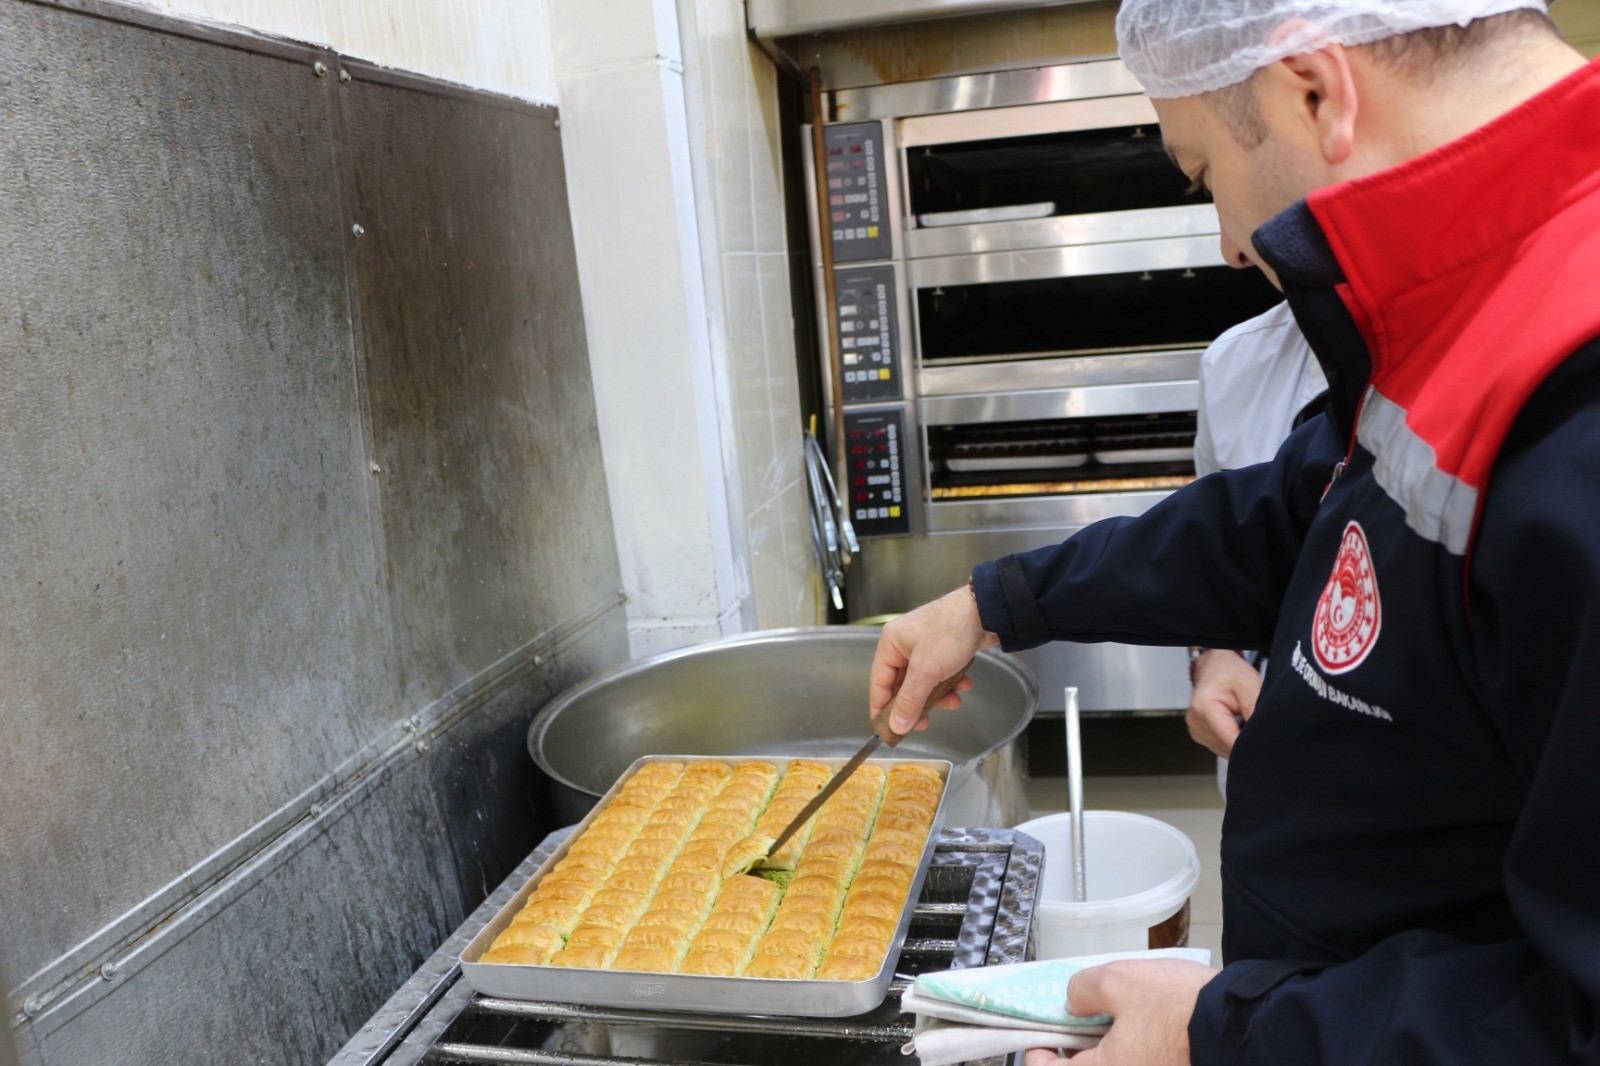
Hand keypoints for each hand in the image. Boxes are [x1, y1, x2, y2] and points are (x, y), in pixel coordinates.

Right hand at [869, 586, 998, 734]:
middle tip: (925, 722)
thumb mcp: (927, 671)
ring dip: (939, 695)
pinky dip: (951, 683)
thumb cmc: (951, 632)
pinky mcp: (944, 649)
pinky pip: (941, 674)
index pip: (879, 684)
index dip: (882, 709)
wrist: (986, 611)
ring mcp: (925, 646)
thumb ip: (910, 700)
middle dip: (918, 703)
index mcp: (891, 644)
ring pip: (925, 683)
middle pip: (903, 686)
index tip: (887, 731)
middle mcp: (904, 645)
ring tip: (954, 701)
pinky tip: (964, 683)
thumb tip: (896, 725)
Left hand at [1025, 960, 1218, 1065]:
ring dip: (1105, 1049)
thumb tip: (1072, 1002)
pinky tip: (1140, 1027)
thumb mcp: (1119, 980)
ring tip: (1113, 1018)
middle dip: (1076, 1050)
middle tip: (1079, 1022)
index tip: (1041, 1036)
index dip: (1039, 1054)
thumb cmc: (1183, 1008)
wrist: (1241, 1024)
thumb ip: (1082, 990)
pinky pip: (1138, 1063)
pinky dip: (1131, 1051)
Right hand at [1187, 649, 1260, 757]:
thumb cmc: (1230, 672)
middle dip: (1245, 742)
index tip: (1264, 738)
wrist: (1215, 666)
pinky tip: (1237, 726)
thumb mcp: (1249, 685)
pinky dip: (1231, 740)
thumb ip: (1254, 711)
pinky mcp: (1199, 733)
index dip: (1250, 744)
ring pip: (1224, 749)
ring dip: (1237, 742)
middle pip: (1227, 748)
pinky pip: (1219, 746)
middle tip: (1256, 725)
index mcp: (1204, 708)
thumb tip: (1260, 736)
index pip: (1230, 742)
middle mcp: (1195, 721)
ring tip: (1245, 721)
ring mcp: (1195, 729)